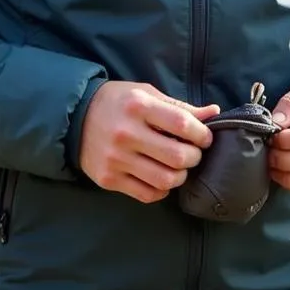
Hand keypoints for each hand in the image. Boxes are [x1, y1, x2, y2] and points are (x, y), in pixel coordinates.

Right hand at [79, 82, 219, 203]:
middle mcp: (126, 133)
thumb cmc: (118, 102)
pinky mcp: (108, 179)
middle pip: (177, 156)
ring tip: (178, 167)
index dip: (201, 134)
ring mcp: (116, 159)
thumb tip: (214, 113)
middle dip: (194, 157)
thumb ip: (179, 107)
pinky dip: (162, 190)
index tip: (204, 137)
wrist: (75, 117)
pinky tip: (161, 178)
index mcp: (138, 106)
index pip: (181, 124)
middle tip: (193, 153)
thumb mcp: (146, 94)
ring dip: (180, 176)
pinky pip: (147, 194)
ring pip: (165, 180)